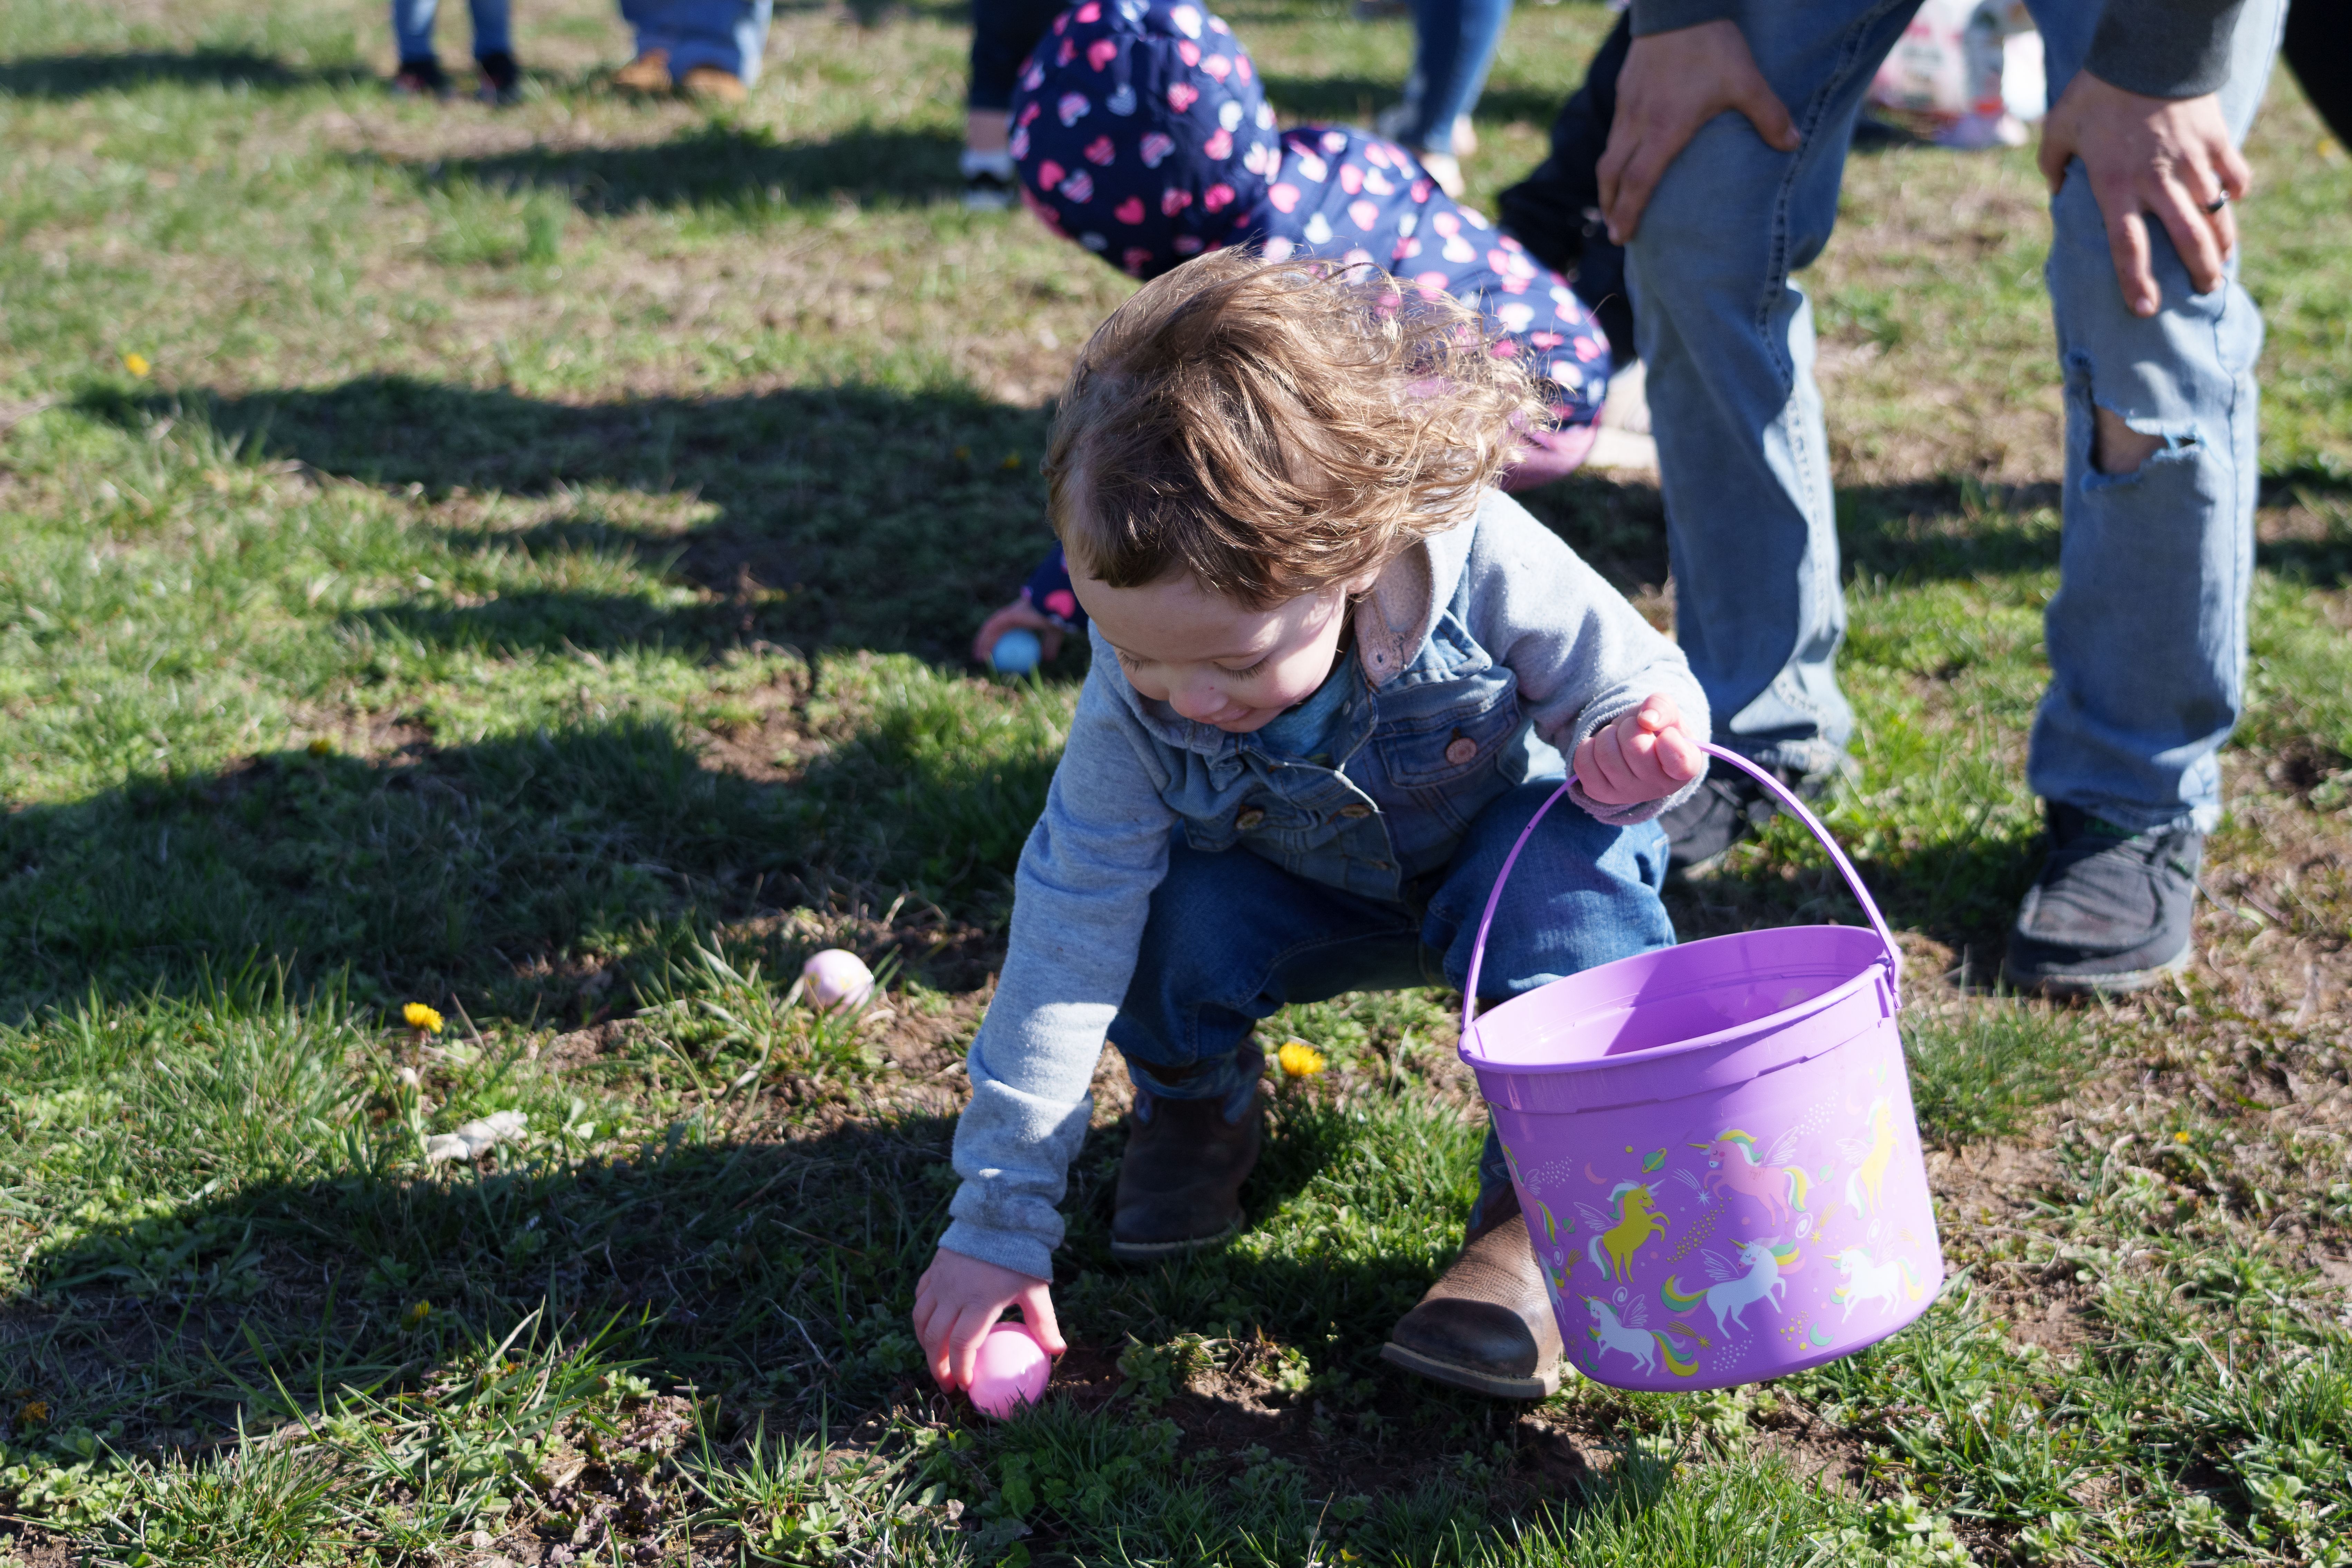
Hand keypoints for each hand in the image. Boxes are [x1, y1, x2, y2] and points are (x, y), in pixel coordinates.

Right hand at [912, 1246, 1066, 1392]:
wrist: (999, 1215)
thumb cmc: (1020, 1254)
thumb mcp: (1036, 1289)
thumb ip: (1044, 1322)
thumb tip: (1058, 1351)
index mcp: (980, 1302)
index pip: (963, 1345)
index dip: (960, 1369)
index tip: (965, 1386)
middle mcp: (954, 1294)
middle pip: (935, 1339)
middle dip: (938, 1366)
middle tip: (947, 1383)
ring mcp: (940, 1281)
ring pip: (921, 1321)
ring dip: (925, 1345)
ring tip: (935, 1360)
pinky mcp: (933, 1270)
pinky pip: (920, 1299)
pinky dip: (922, 1318)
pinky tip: (930, 1327)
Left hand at [972, 598, 1065, 666]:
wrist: (1055, 605)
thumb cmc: (1055, 616)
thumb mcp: (1054, 634)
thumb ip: (1050, 645)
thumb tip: (1048, 659)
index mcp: (1020, 617)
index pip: (1005, 630)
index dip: (998, 640)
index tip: (996, 653)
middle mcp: (1011, 614)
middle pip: (994, 630)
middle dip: (986, 642)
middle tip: (984, 657)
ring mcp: (1007, 614)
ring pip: (990, 630)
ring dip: (982, 643)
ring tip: (978, 657)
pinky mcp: (1006, 616)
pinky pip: (992, 631)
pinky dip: (985, 641)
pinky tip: (983, 653)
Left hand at [1573, 693, 1704, 805]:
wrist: (1634, 745)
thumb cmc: (1656, 729)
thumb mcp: (1666, 712)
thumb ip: (1663, 707)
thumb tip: (1647, 719)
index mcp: (1686, 767)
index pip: (1678, 760)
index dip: (1668, 739)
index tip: (1665, 734)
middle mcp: (1659, 787)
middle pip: (1635, 748)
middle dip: (1630, 727)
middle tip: (1635, 730)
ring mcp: (1628, 794)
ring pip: (1606, 754)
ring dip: (1608, 735)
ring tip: (1618, 738)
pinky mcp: (1601, 794)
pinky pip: (1583, 763)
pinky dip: (1588, 746)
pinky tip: (1601, 748)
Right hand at [1597, 19, 1799, 244]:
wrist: (1678, 5)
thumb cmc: (1710, 44)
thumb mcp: (1746, 80)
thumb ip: (1770, 114)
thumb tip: (1793, 144)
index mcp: (1665, 129)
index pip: (1638, 182)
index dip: (1628, 212)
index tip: (1621, 236)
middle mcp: (1639, 122)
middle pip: (1612, 175)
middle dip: (1610, 206)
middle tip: (1614, 232)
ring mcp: (1628, 106)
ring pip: (1608, 154)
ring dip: (1609, 184)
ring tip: (1614, 202)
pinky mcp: (1625, 89)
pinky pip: (1614, 131)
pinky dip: (1614, 154)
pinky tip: (1624, 158)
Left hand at [2038, 70, 2248, 316]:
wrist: (2147, 51)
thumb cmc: (2096, 91)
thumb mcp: (2060, 127)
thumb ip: (2053, 163)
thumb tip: (2054, 189)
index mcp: (2116, 185)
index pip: (2127, 246)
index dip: (2137, 282)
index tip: (2147, 310)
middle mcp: (2157, 180)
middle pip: (2186, 238)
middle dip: (2200, 270)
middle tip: (2205, 290)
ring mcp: (2191, 161)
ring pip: (2215, 213)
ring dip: (2223, 240)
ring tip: (2222, 261)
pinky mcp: (2216, 140)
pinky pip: (2233, 174)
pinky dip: (2234, 191)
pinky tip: (2230, 202)